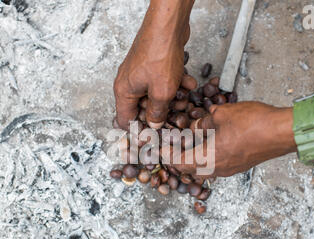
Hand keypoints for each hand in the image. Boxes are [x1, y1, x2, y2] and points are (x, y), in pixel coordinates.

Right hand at [113, 0, 194, 129]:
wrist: (169, 25)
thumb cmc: (159, 54)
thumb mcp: (161, 93)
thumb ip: (157, 113)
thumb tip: (154, 125)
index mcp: (124, 92)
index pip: (124, 120)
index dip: (138, 131)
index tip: (152, 137)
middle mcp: (129, 83)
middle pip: (143, 109)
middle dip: (161, 113)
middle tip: (176, 118)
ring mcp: (141, 73)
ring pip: (156, 95)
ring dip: (173, 99)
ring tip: (185, 98)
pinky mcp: (153, 65)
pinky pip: (163, 81)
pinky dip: (176, 84)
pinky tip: (189, 83)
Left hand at [172, 102, 296, 177]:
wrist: (283, 132)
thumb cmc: (255, 123)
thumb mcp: (221, 115)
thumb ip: (203, 122)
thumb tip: (195, 126)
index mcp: (208, 158)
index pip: (178, 162)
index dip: (165, 155)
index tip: (158, 148)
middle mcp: (217, 169)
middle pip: (189, 168)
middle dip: (178, 157)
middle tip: (171, 144)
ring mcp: (230, 169)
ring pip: (203, 168)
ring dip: (193, 158)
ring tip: (188, 142)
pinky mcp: (239, 166)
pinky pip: (216, 165)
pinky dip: (207, 157)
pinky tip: (209, 142)